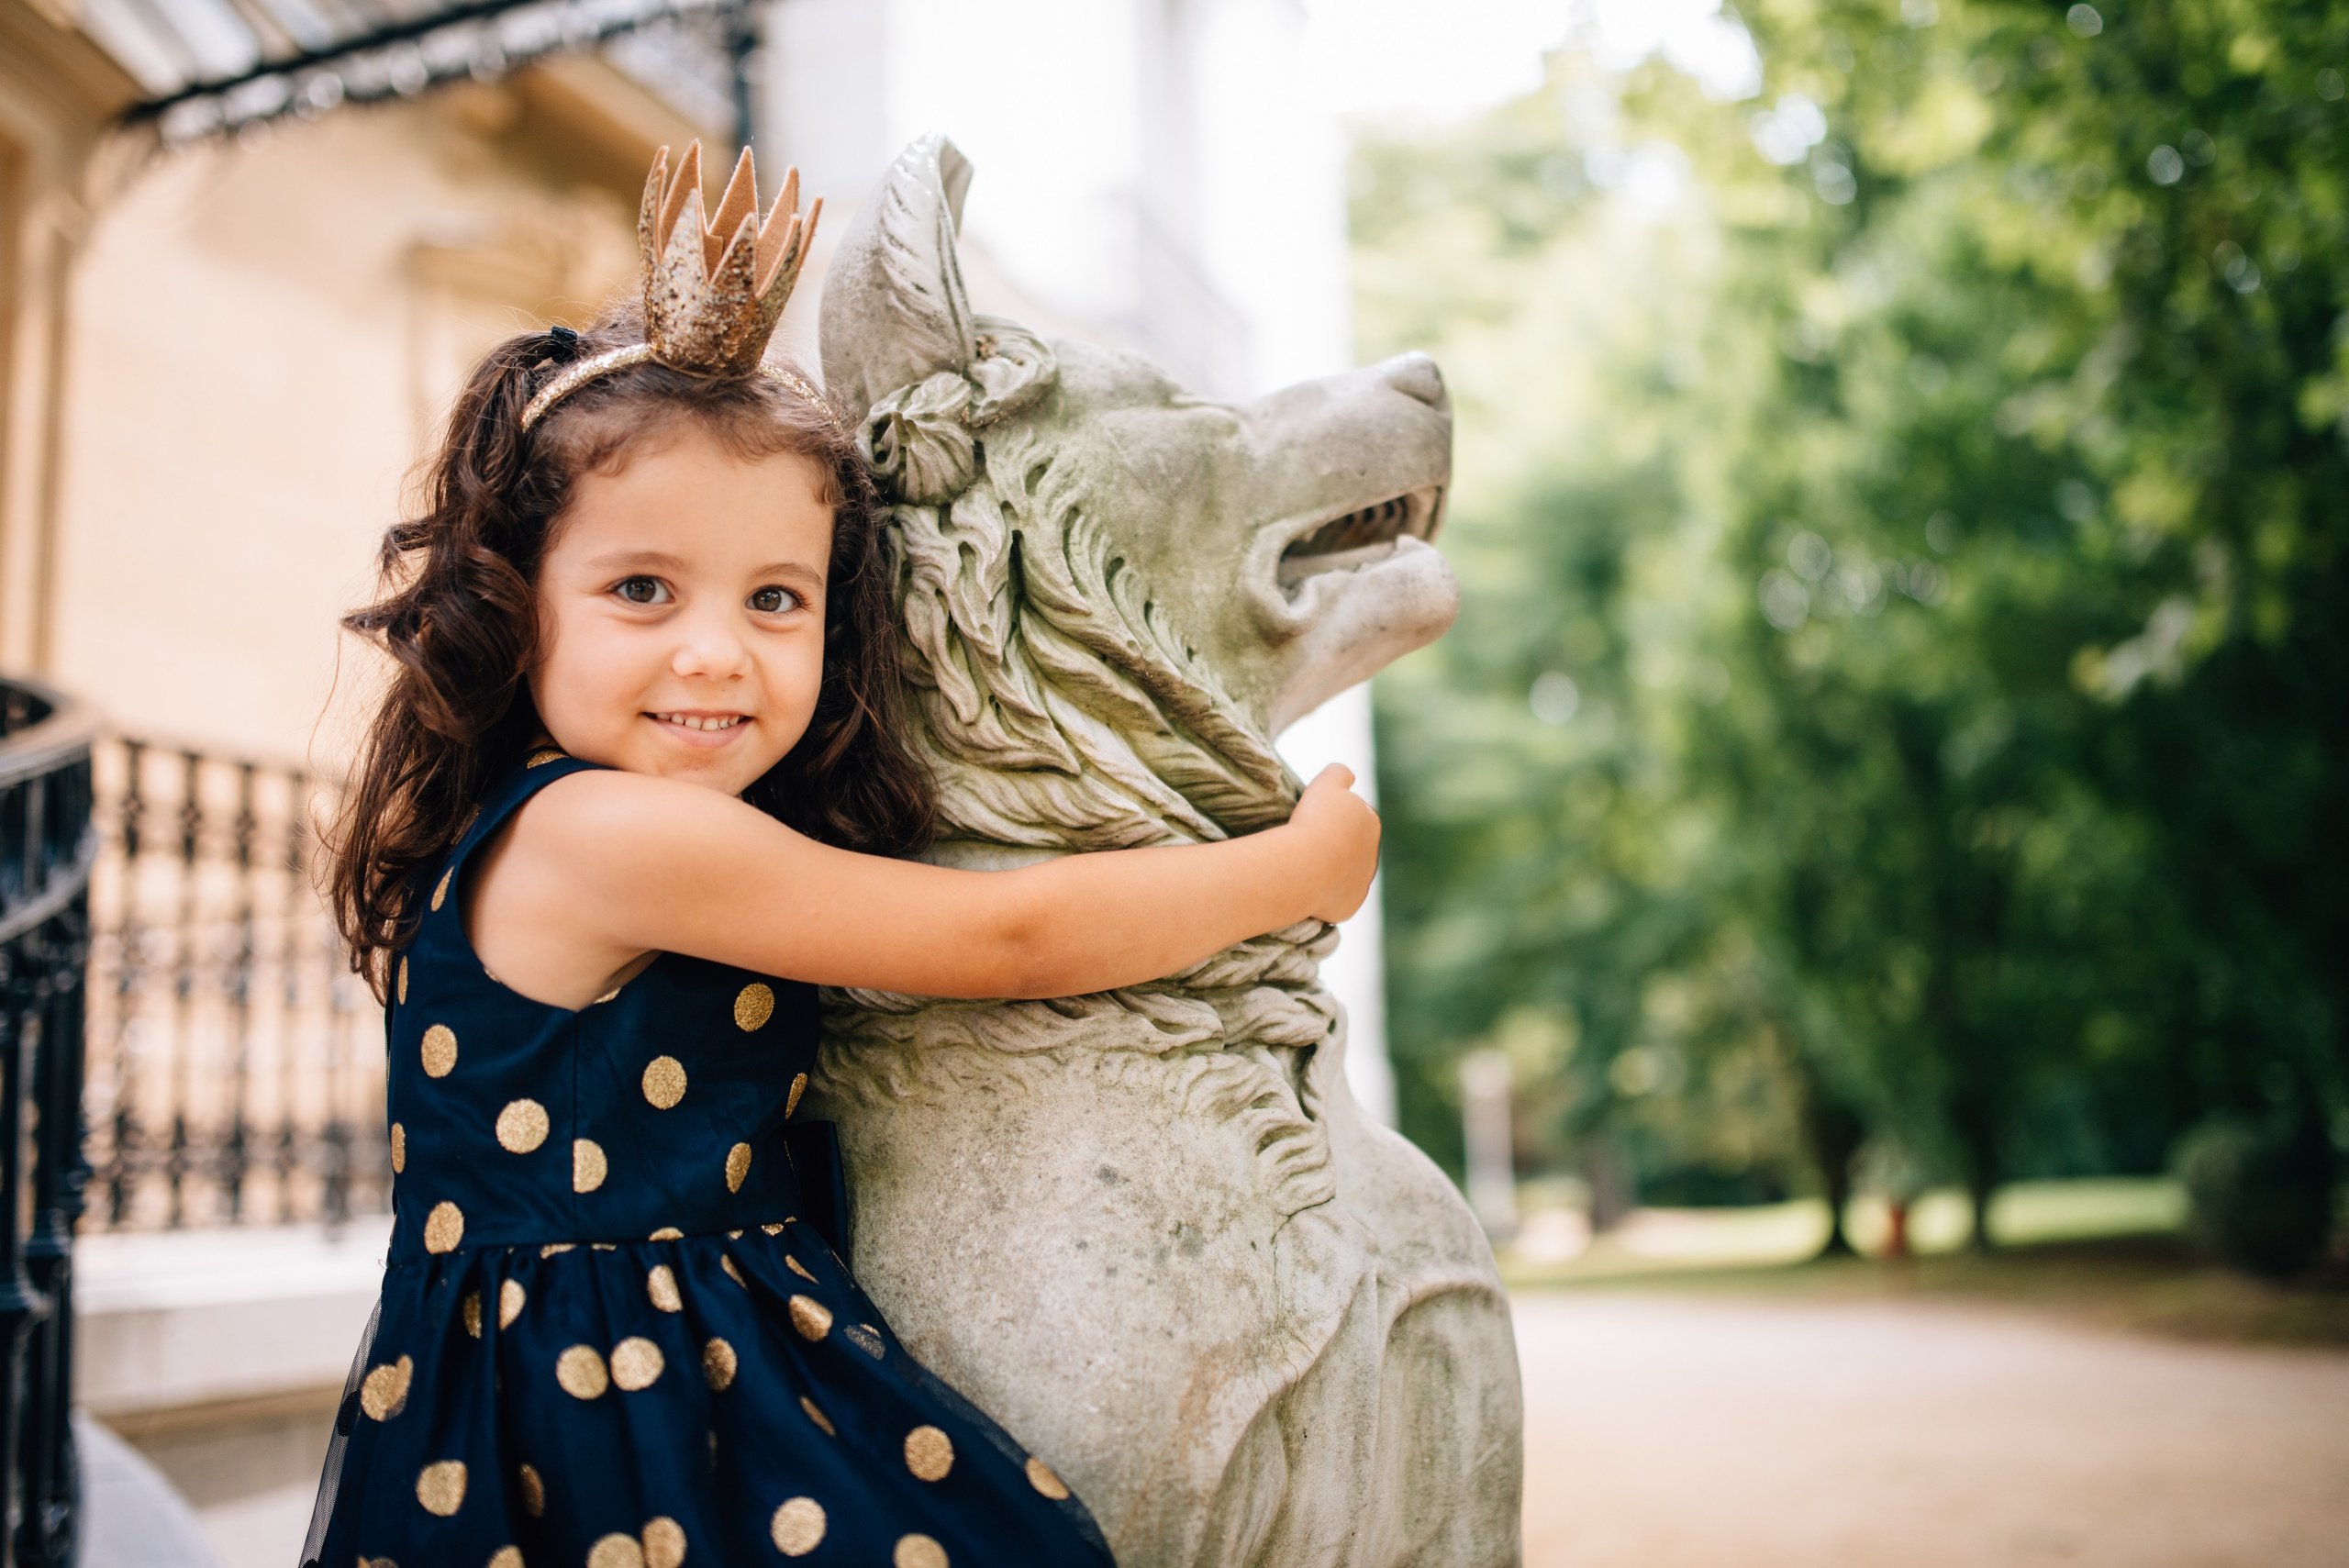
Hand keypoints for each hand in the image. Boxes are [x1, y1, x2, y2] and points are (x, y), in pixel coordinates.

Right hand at [1289, 765, 1380, 922]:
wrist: (1305, 866)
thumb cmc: (1314, 822)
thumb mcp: (1325, 783)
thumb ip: (1338, 773)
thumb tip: (1347, 775)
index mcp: (1371, 822)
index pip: (1351, 815)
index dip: (1330, 816)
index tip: (1311, 820)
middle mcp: (1372, 854)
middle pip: (1350, 847)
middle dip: (1333, 845)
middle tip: (1305, 843)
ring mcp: (1362, 882)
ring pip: (1344, 874)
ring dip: (1328, 870)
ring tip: (1304, 865)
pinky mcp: (1350, 905)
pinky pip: (1336, 898)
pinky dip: (1324, 894)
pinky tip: (1306, 886)